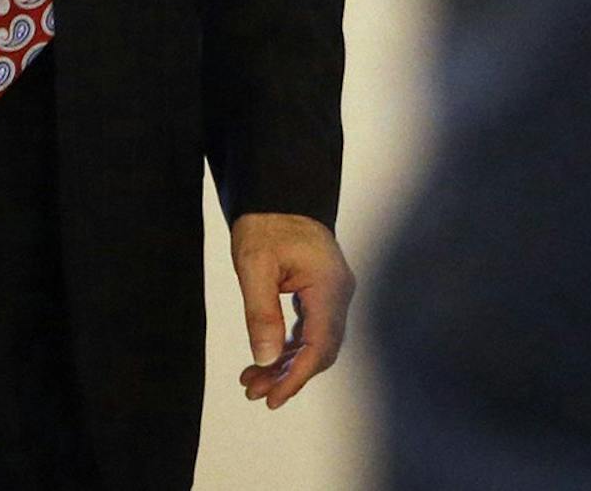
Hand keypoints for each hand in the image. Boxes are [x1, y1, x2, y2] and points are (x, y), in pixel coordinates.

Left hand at [231, 211, 354, 408]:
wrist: (277, 195)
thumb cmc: (265, 224)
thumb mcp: (253, 265)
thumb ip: (260, 312)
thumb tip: (265, 359)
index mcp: (328, 287)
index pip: (319, 345)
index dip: (297, 375)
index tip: (273, 396)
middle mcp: (338, 294)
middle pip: (320, 349)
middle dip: (288, 374)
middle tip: (254, 392)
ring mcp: (333, 294)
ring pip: (315, 342)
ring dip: (286, 364)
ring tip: (252, 382)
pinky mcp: (322, 293)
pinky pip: (310, 329)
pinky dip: (289, 346)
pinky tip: (266, 360)